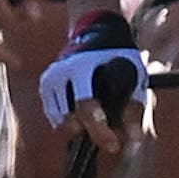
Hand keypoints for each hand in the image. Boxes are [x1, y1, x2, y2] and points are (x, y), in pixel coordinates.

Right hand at [38, 12, 145, 154]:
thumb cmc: (118, 58)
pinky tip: (83, 111)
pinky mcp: (44, 85)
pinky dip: (69, 120)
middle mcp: (61, 72)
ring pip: (60, 122)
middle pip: (70, 119)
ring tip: (96, 118)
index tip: (114, 146)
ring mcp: (49, 78)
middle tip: (107, 131)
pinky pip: (55, 116)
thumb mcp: (133, 77)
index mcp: (82, 67)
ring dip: (79, 127)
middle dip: (89, 132)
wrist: (95, 31)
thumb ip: (133, 107)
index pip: (86, 107)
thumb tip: (134, 139)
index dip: (100, 131)